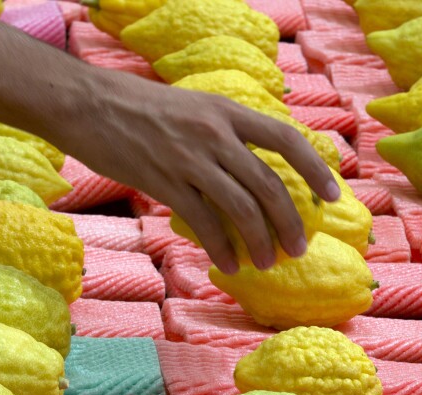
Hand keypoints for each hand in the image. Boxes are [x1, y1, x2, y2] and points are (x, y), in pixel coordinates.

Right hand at [55, 70, 340, 272]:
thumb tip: (251, 167)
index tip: (334, 194)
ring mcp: (189, 157)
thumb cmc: (139, 107)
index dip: (316, 168)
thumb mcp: (193, 107)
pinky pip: (203, 221)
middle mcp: (215, 132)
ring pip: (241, 207)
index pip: (286, 139)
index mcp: (227, 110)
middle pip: (269, 184)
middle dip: (290, 222)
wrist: (88, 103)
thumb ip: (222, 133)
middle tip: (298, 249)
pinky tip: (227, 264)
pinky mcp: (163, 180)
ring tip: (267, 263)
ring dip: (260, 242)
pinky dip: (221, 247)